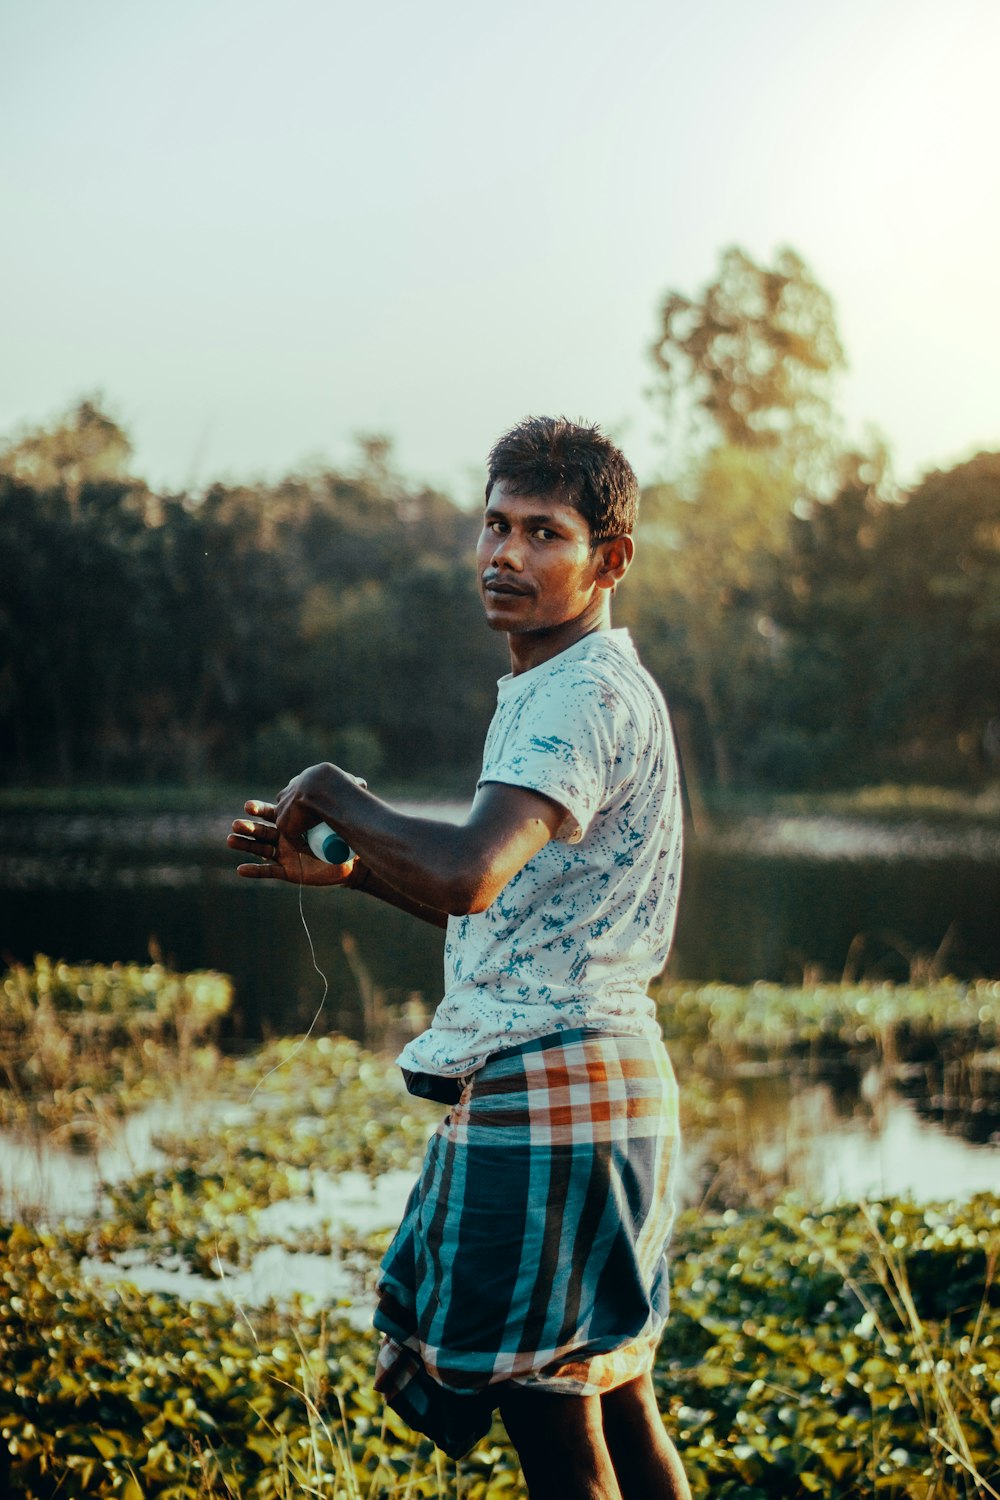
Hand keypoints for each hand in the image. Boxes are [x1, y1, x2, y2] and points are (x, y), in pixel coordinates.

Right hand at [228, 800, 354, 883]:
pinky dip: (254, 871)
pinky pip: (268, 871)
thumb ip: (330, 802)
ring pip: (259, 849)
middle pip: (260, 830)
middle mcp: (282, 837)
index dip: (258, 810)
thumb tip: (333, 780)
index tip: (248, 806)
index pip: (270, 814)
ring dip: (244, 845)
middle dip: (248, 827)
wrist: (347, 860)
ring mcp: (283, 854)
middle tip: (236, 824)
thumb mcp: (335, 817)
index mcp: (290, 821)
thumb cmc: (341, 835)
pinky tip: (240, 870)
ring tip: (230, 840)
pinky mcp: (286, 871)